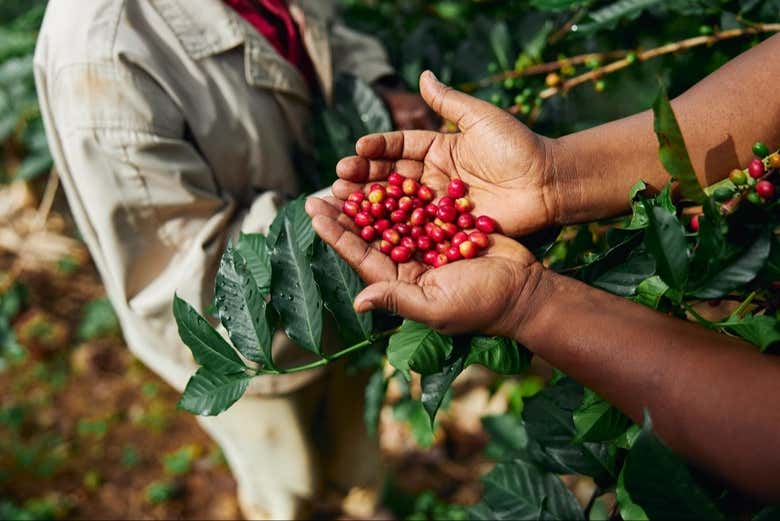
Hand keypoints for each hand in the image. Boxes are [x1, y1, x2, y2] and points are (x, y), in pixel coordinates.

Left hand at [305, 196, 543, 337]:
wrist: (525, 289)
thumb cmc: (481, 305)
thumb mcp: (436, 307)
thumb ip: (397, 299)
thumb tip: (358, 302)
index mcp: (400, 282)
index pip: (360, 255)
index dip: (336, 234)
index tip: (314, 211)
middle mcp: (408, 263)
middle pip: (370, 234)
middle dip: (346, 212)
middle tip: (324, 188)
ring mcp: (427, 244)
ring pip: (391, 217)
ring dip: (370, 198)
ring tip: (349, 175)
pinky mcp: (446, 228)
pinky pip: (419, 207)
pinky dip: (403, 191)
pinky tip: (387, 172)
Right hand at [338, 70, 563, 236]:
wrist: (548, 182)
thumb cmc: (518, 146)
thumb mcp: (481, 118)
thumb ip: (449, 102)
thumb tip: (423, 75)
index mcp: (439, 148)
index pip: (400, 147)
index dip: (378, 148)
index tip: (357, 148)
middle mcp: (434, 177)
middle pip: (392, 177)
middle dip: (364, 177)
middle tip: (339, 179)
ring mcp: (439, 204)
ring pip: (399, 204)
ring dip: (371, 204)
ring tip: (344, 201)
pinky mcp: (449, 228)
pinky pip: (418, 228)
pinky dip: (395, 229)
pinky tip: (372, 230)